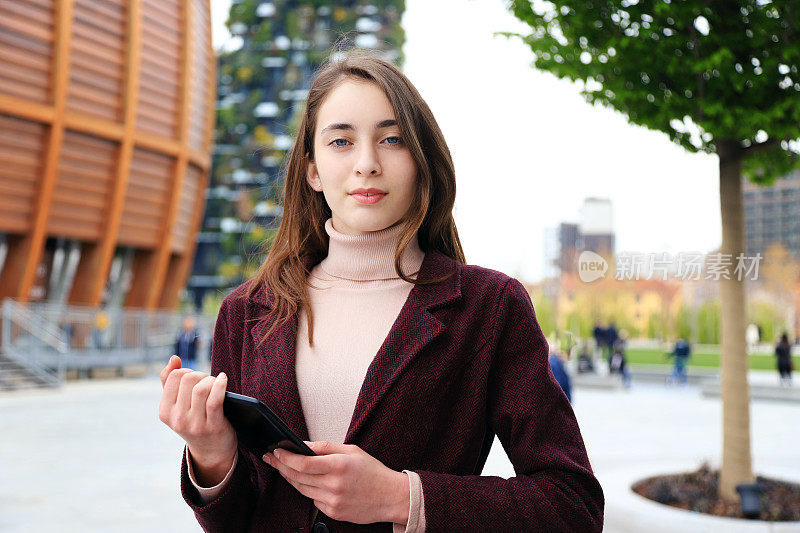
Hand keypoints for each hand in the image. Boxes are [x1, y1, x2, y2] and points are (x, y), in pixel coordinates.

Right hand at [158, 355, 236, 473]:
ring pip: (201, 388)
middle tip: (208, 381)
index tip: (196, 379)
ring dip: (211, 380)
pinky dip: (220, 385)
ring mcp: (194, 424)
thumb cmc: (195, 421)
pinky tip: (223, 379)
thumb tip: (174, 358)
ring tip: (216, 382)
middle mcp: (177, 419)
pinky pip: (215, 399)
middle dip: (201, 375)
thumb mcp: (178, 405)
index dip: (187, 371)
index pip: (173, 377)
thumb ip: (170, 382)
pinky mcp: (213, 426)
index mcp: (165, 412)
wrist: (211, 451)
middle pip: (188, 379)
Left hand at [263, 441, 409, 524]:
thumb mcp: (352, 451)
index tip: (276, 451)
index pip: (303, 463)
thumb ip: (327, 447)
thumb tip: (304, 444)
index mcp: (339, 466)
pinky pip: (313, 501)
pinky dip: (309, 491)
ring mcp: (333, 501)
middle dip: (281, 466)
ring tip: (284, 469)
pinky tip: (310, 484)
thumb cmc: (373, 472)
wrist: (391, 497)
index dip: (285, 457)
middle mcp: (334, 485)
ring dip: (291, 478)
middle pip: (297, 477)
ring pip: (302, 490)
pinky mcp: (333, 513)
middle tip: (272, 459)